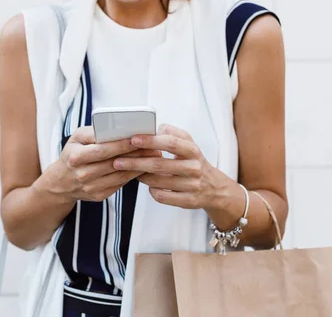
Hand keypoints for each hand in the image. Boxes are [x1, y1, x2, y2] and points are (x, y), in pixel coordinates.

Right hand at [47, 126, 161, 202]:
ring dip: (139, 165)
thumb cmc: (72, 154)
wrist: (60, 183)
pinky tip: (142, 166)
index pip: (103, 150)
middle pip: (114, 163)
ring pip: (120, 175)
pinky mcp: (99, 196)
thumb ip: (94, 132)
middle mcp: (83, 174)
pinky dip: (133, 175)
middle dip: (135, 155)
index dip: (122, 145)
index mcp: (76, 157)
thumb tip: (116, 128)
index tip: (138, 138)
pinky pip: (120, 184)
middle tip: (153, 147)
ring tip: (152, 156)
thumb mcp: (76, 138)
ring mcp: (91, 187)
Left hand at [112, 124, 232, 209]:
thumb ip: (172, 133)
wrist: (213, 188)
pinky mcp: (188, 201)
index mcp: (192, 150)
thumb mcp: (189, 143)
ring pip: (158, 182)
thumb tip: (155, 129)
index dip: (150, 141)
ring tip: (130, 171)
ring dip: (140, 176)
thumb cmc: (194, 161)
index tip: (133, 139)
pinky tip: (149, 184)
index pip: (170, 143)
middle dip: (136, 162)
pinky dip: (151, 190)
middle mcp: (194, 168)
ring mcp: (192, 186)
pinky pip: (162, 196)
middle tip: (118, 160)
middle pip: (160, 164)